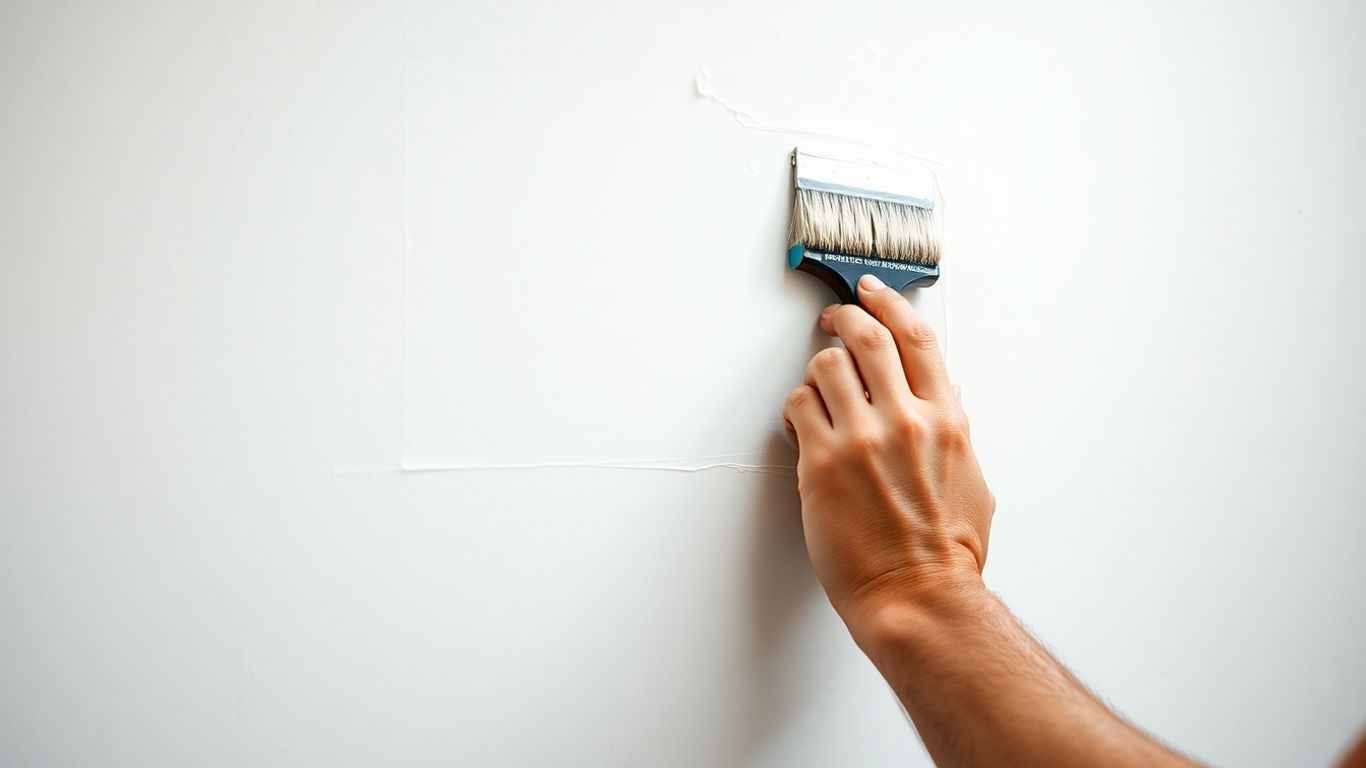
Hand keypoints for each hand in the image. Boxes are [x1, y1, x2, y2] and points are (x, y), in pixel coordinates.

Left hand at [782, 274, 995, 644]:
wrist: (917, 597)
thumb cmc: (944, 553)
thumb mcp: (971, 480)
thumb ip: (955, 432)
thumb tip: (947, 394)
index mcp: (946, 421)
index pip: (917, 338)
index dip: (890, 305)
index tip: (874, 292)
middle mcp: (905, 421)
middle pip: (867, 338)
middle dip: (845, 317)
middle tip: (832, 318)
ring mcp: (861, 440)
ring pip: (826, 366)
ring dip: (818, 371)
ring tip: (819, 392)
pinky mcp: (822, 464)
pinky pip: (798, 407)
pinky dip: (796, 408)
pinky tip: (803, 426)